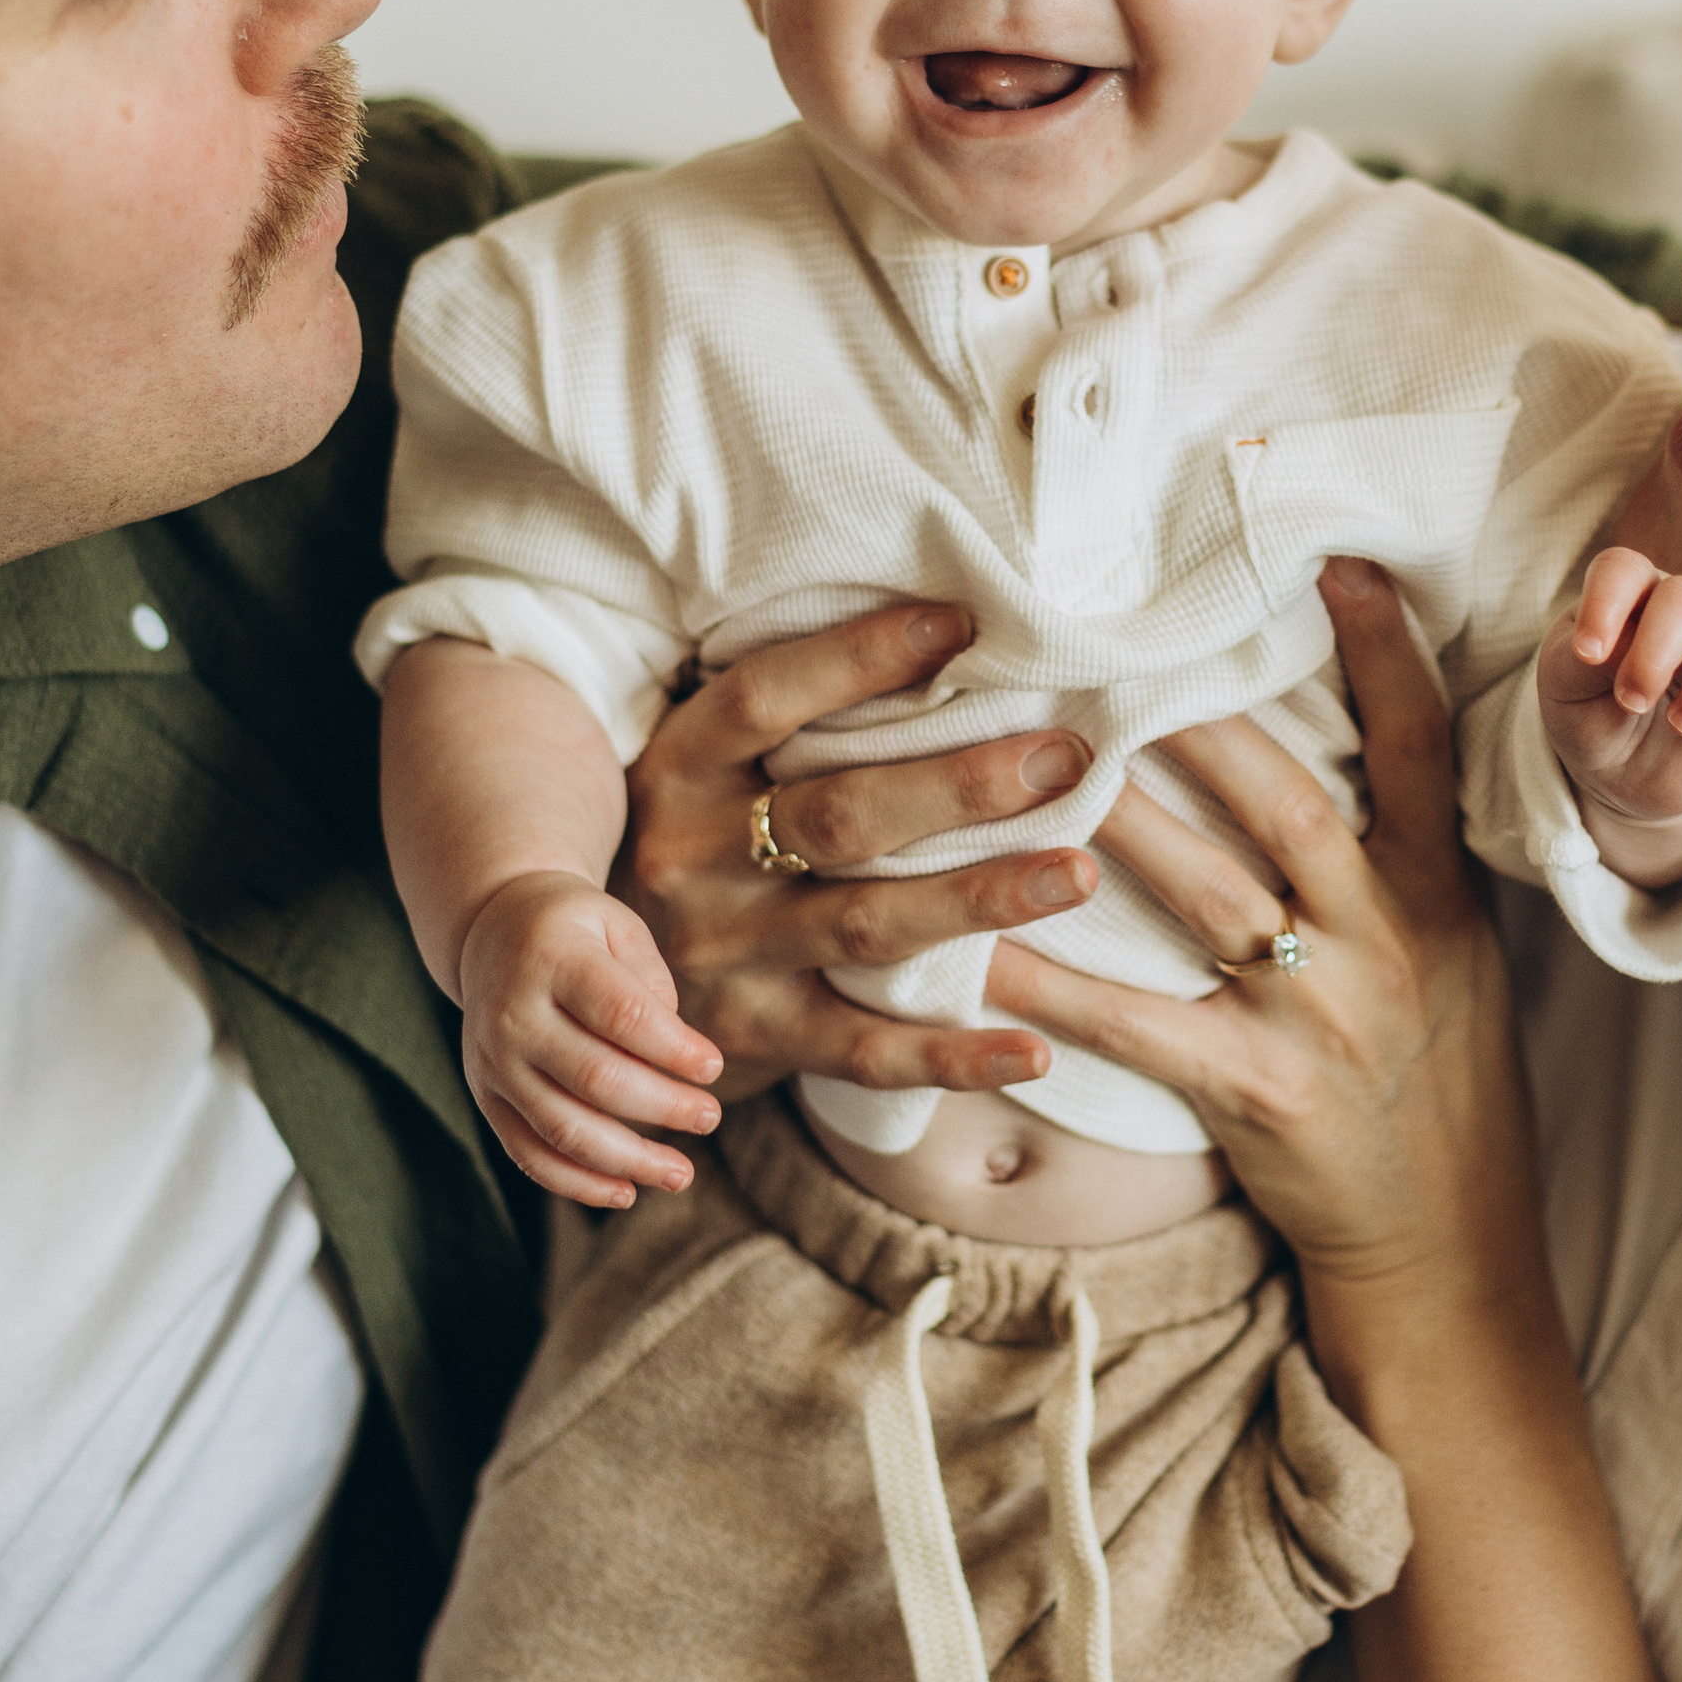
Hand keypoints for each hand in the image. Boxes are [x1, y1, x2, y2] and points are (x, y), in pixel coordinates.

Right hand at [458, 869, 724, 1208]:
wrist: (491, 930)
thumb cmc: (576, 931)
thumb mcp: (617, 926)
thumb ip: (651, 982)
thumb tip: (678, 1055)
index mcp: (553, 961)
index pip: (620, 1015)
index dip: (672, 1049)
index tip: (714, 1067)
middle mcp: (513, 1015)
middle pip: (596, 1079)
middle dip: (663, 1107)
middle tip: (710, 1117)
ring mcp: (494, 1062)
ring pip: (563, 1129)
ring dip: (628, 1161)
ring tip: (681, 1174)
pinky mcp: (487, 1097)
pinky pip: (529, 1154)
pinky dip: (578, 1183)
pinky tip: (626, 1192)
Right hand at [622, 601, 1100, 1100]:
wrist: (602, 983)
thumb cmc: (700, 838)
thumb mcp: (708, 768)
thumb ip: (795, 721)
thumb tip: (949, 634)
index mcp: (678, 769)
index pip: (765, 698)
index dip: (859, 658)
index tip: (964, 624)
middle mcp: (691, 860)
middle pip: (837, 815)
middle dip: (958, 786)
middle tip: (1063, 758)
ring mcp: (724, 955)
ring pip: (865, 924)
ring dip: (980, 900)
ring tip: (1079, 872)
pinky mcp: (757, 1039)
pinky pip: (865, 1052)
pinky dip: (953, 1057)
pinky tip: (1035, 1051)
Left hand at [991, 558, 1540, 1303]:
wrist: (1446, 1240)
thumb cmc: (1432, 1078)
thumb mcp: (1448, 954)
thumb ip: (1392, 860)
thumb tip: (1328, 741)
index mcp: (1435, 895)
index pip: (1421, 750)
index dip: (1386, 655)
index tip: (1340, 563)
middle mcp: (1387, 941)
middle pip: (1288, 803)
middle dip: (1201, 724)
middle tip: (1110, 643)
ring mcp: (1323, 1017)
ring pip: (1208, 894)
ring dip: (1116, 818)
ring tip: (1030, 751)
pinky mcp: (1260, 1093)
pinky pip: (1138, 1024)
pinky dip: (1053, 987)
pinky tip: (976, 952)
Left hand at [1540, 546, 1681, 886]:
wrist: (1614, 777)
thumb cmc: (1587, 714)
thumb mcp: (1562, 689)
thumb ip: (1575, 661)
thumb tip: (1608, 648)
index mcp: (1629, 601)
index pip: (1624, 569)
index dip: (1605, 601)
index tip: (1585, 655)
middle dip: (1655, 649)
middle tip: (1630, 699)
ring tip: (1680, 724)